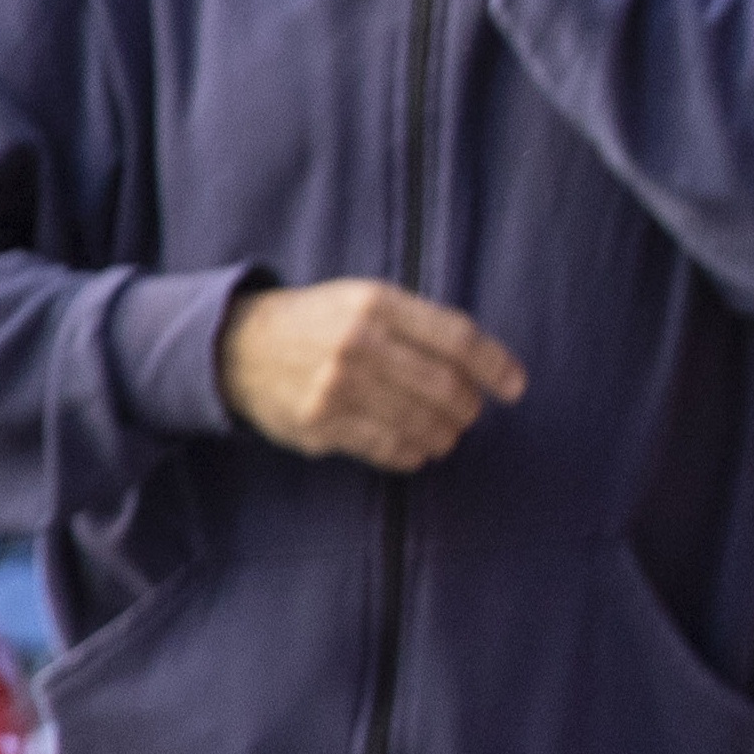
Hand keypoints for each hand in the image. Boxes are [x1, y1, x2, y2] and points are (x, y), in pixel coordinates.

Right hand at [219, 279, 528, 473]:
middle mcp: (359, 344)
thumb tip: (484, 363)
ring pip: (422, 424)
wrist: (237, 346)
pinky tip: (416, 449)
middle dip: (469, 408)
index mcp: (378, 304)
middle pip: (446, 388)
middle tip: (469, 413)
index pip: (458, 339)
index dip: (496, 366)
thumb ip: (420, 324)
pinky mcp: (320, 425)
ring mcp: (337, 387)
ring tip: (446, 433)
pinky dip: (413, 454)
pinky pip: (388, 449)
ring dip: (446, 435)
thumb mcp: (367, 299)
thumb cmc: (319, 321)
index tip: (516, 387)